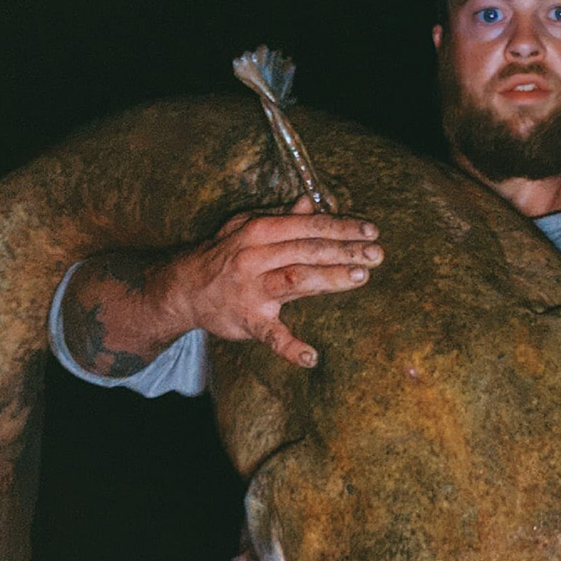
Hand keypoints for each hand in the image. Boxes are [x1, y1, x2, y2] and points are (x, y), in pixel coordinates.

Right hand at [166, 195, 383, 367]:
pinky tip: (311, 357)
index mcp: (258, 231)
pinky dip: (290, 347)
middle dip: (344, 251)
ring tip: (359, 277)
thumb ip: (281, 216)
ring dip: (330, 278)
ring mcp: (251, 290)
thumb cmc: (221, 256)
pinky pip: (271, 335)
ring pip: (296, 280)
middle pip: (306, 250)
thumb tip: (311, 203)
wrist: (183, 289)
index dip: (341, 227)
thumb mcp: (245, 227)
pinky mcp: (248, 320)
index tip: (370, 231)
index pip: (307, 226)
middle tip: (377, 255)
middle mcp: (255, 258)